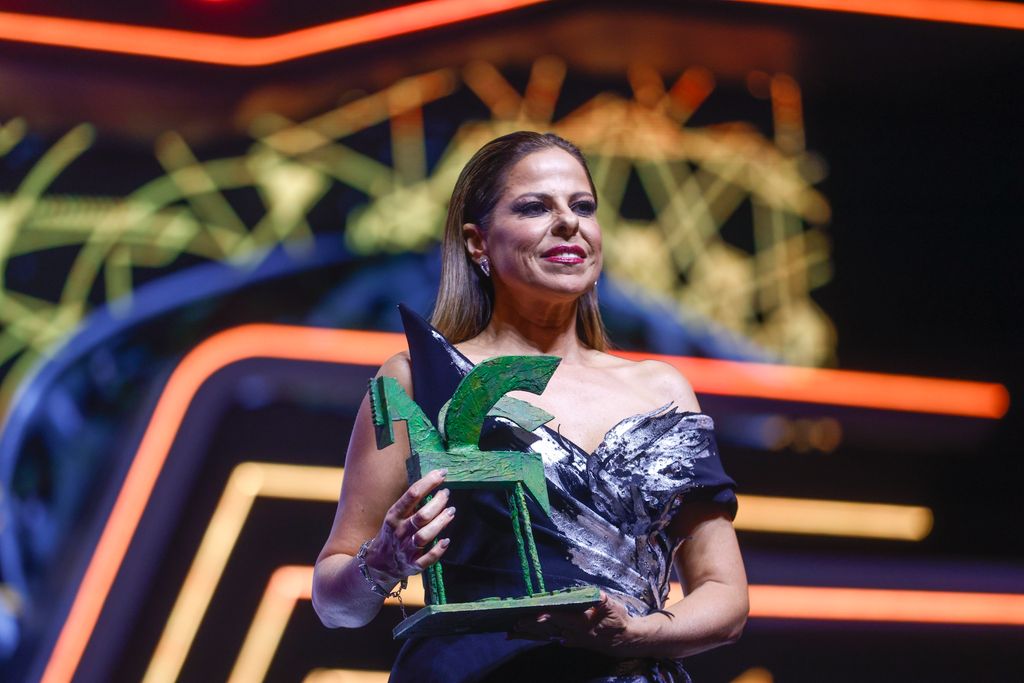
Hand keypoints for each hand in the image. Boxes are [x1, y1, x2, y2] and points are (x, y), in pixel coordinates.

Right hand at [363, 469, 455, 586]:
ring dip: (440, 523)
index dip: (429, 482)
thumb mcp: (395, 516)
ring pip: (424, 536)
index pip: (411, 495)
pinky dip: (437, 551)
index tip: (442, 473)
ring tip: (451, 511)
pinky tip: (446, 541)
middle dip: (437, 503)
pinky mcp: (412, 565)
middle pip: (421, 516)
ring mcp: (405, 549)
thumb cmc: (391, 534)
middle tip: (446, 494)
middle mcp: (399, 531)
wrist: (377, 564)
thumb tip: (434, 485)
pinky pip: (426, 559)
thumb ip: (411, 504)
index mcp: (394, 516)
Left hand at [512, 592, 644, 653]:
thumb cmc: (618, 620)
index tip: (537, 615)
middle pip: (548, 629)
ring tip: (511, 634)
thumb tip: (595, 594)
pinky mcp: (569, 641)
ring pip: (546, 636)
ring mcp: (570, 639)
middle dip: (531, 627)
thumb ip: (602, 600)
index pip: (563, 618)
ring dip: (529, 635)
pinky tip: (523, 636)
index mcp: (583, 623)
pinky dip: (535, 637)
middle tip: (514, 626)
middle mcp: (573, 633)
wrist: (625, 640)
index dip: (550, 617)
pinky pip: (549, 639)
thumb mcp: (613, 607)